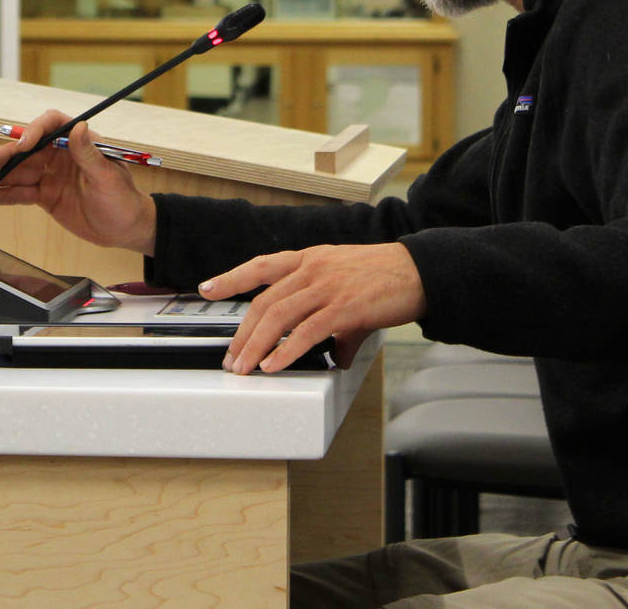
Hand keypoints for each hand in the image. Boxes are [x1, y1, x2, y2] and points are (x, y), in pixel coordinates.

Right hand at [0, 109, 156, 254]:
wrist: (125, 230)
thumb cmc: (124, 199)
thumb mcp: (109, 176)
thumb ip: (89, 154)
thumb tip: (79, 127)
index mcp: (80, 143)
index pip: (52, 125)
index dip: (35, 131)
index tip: (23, 145)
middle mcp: (62, 155)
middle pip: (29, 149)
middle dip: (6, 155)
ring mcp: (52, 175)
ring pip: (21, 171)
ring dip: (0, 175)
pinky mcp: (46, 195)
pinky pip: (23, 192)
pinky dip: (7, 194)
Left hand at [201, 242, 424, 373]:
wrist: (420, 272)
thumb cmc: (386, 277)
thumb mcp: (349, 287)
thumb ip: (335, 321)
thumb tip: (335, 354)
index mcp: (310, 259)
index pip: (262, 266)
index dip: (231, 277)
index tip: (208, 288)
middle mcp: (313, 269)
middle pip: (264, 301)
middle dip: (242, 333)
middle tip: (231, 358)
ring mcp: (327, 286)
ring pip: (279, 317)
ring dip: (257, 346)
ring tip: (245, 368)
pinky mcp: (344, 308)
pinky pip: (306, 333)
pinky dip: (286, 352)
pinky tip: (275, 366)